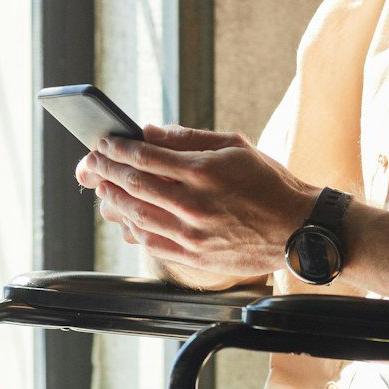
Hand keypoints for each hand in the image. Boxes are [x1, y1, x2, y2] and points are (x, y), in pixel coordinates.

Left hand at [74, 123, 319, 275]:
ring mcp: (192, 234)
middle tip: (91, 163)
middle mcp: (193, 204)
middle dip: (105, 171)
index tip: (103, 142)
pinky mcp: (195, 257)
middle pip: (132, 185)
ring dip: (113, 200)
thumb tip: (149, 132)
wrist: (298, 230)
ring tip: (103, 188)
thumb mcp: (234, 146)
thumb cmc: (268, 183)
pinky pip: (151, 243)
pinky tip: (125, 218)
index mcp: (203, 170)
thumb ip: (188, 138)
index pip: (144, 156)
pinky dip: (131, 228)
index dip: (116, 148)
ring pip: (135, 216)